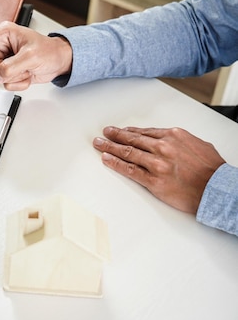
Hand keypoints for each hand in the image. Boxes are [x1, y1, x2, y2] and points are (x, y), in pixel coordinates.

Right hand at [0, 21, 72, 90]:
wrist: (60, 61)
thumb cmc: (49, 50)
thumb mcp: (31, 56)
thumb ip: (11, 66)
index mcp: (3, 34)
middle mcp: (1, 46)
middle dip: (7, 69)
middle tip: (23, 63)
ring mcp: (5, 60)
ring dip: (14, 76)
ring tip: (27, 68)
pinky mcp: (9, 71)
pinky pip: (6, 83)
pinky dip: (19, 82)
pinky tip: (28, 74)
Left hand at [93, 126, 224, 213]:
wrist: (219, 189)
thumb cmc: (212, 170)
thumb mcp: (198, 145)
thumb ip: (179, 141)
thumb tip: (168, 139)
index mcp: (174, 136)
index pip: (145, 132)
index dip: (129, 132)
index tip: (120, 131)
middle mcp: (163, 147)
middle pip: (132, 140)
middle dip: (115, 136)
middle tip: (105, 133)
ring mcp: (157, 164)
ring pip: (127, 152)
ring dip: (110, 147)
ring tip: (99, 144)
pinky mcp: (154, 180)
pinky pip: (129, 170)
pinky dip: (115, 163)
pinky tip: (106, 159)